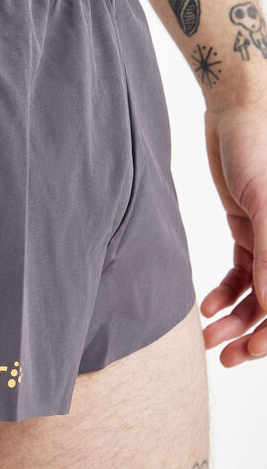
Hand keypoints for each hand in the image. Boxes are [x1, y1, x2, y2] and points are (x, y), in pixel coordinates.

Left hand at [200, 94, 266, 364]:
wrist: (237, 110)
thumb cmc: (258, 148)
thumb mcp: (265, 204)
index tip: (254, 352)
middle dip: (255, 333)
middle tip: (225, 358)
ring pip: (259, 293)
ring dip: (235, 319)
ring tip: (207, 338)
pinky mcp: (251, 229)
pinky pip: (242, 273)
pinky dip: (225, 293)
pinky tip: (206, 308)